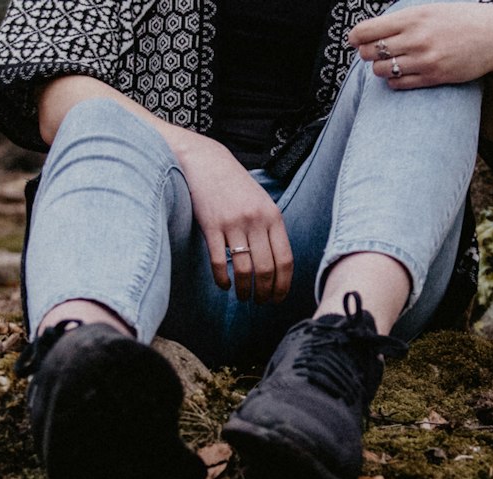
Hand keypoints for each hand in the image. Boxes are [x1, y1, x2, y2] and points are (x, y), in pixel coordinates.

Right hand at [166, 129, 292, 302]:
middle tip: (260, 302)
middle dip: (264, 293)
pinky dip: (222, 280)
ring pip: (244, 270)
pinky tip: (224, 285)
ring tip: (243, 297)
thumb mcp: (261, 204)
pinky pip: (219, 263)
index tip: (278, 298)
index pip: (285, 260)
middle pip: (266, 269)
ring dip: (244, 291)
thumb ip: (269, 230)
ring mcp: (233, 224)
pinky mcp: (211, 227)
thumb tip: (276, 265)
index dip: (283, 285)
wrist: (206, 163)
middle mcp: (256, 221)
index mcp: (273, 216)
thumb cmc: (235, 186)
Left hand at [350, 3, 492, 87]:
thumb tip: (371, 32)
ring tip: (389, 61)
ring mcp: (423, 60)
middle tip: (372, 51)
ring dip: (379, 68)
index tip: (355, 39)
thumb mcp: (431, 10)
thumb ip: (403, 21)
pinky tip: (400, 72)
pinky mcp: (430, 78)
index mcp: (414, 16)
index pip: (368, 30)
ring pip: (380, 70)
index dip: (356, 37)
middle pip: (370, 52)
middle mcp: (416, 38)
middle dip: (366, 53)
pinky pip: (396, 84)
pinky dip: (392, 80)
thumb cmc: (461, 21)